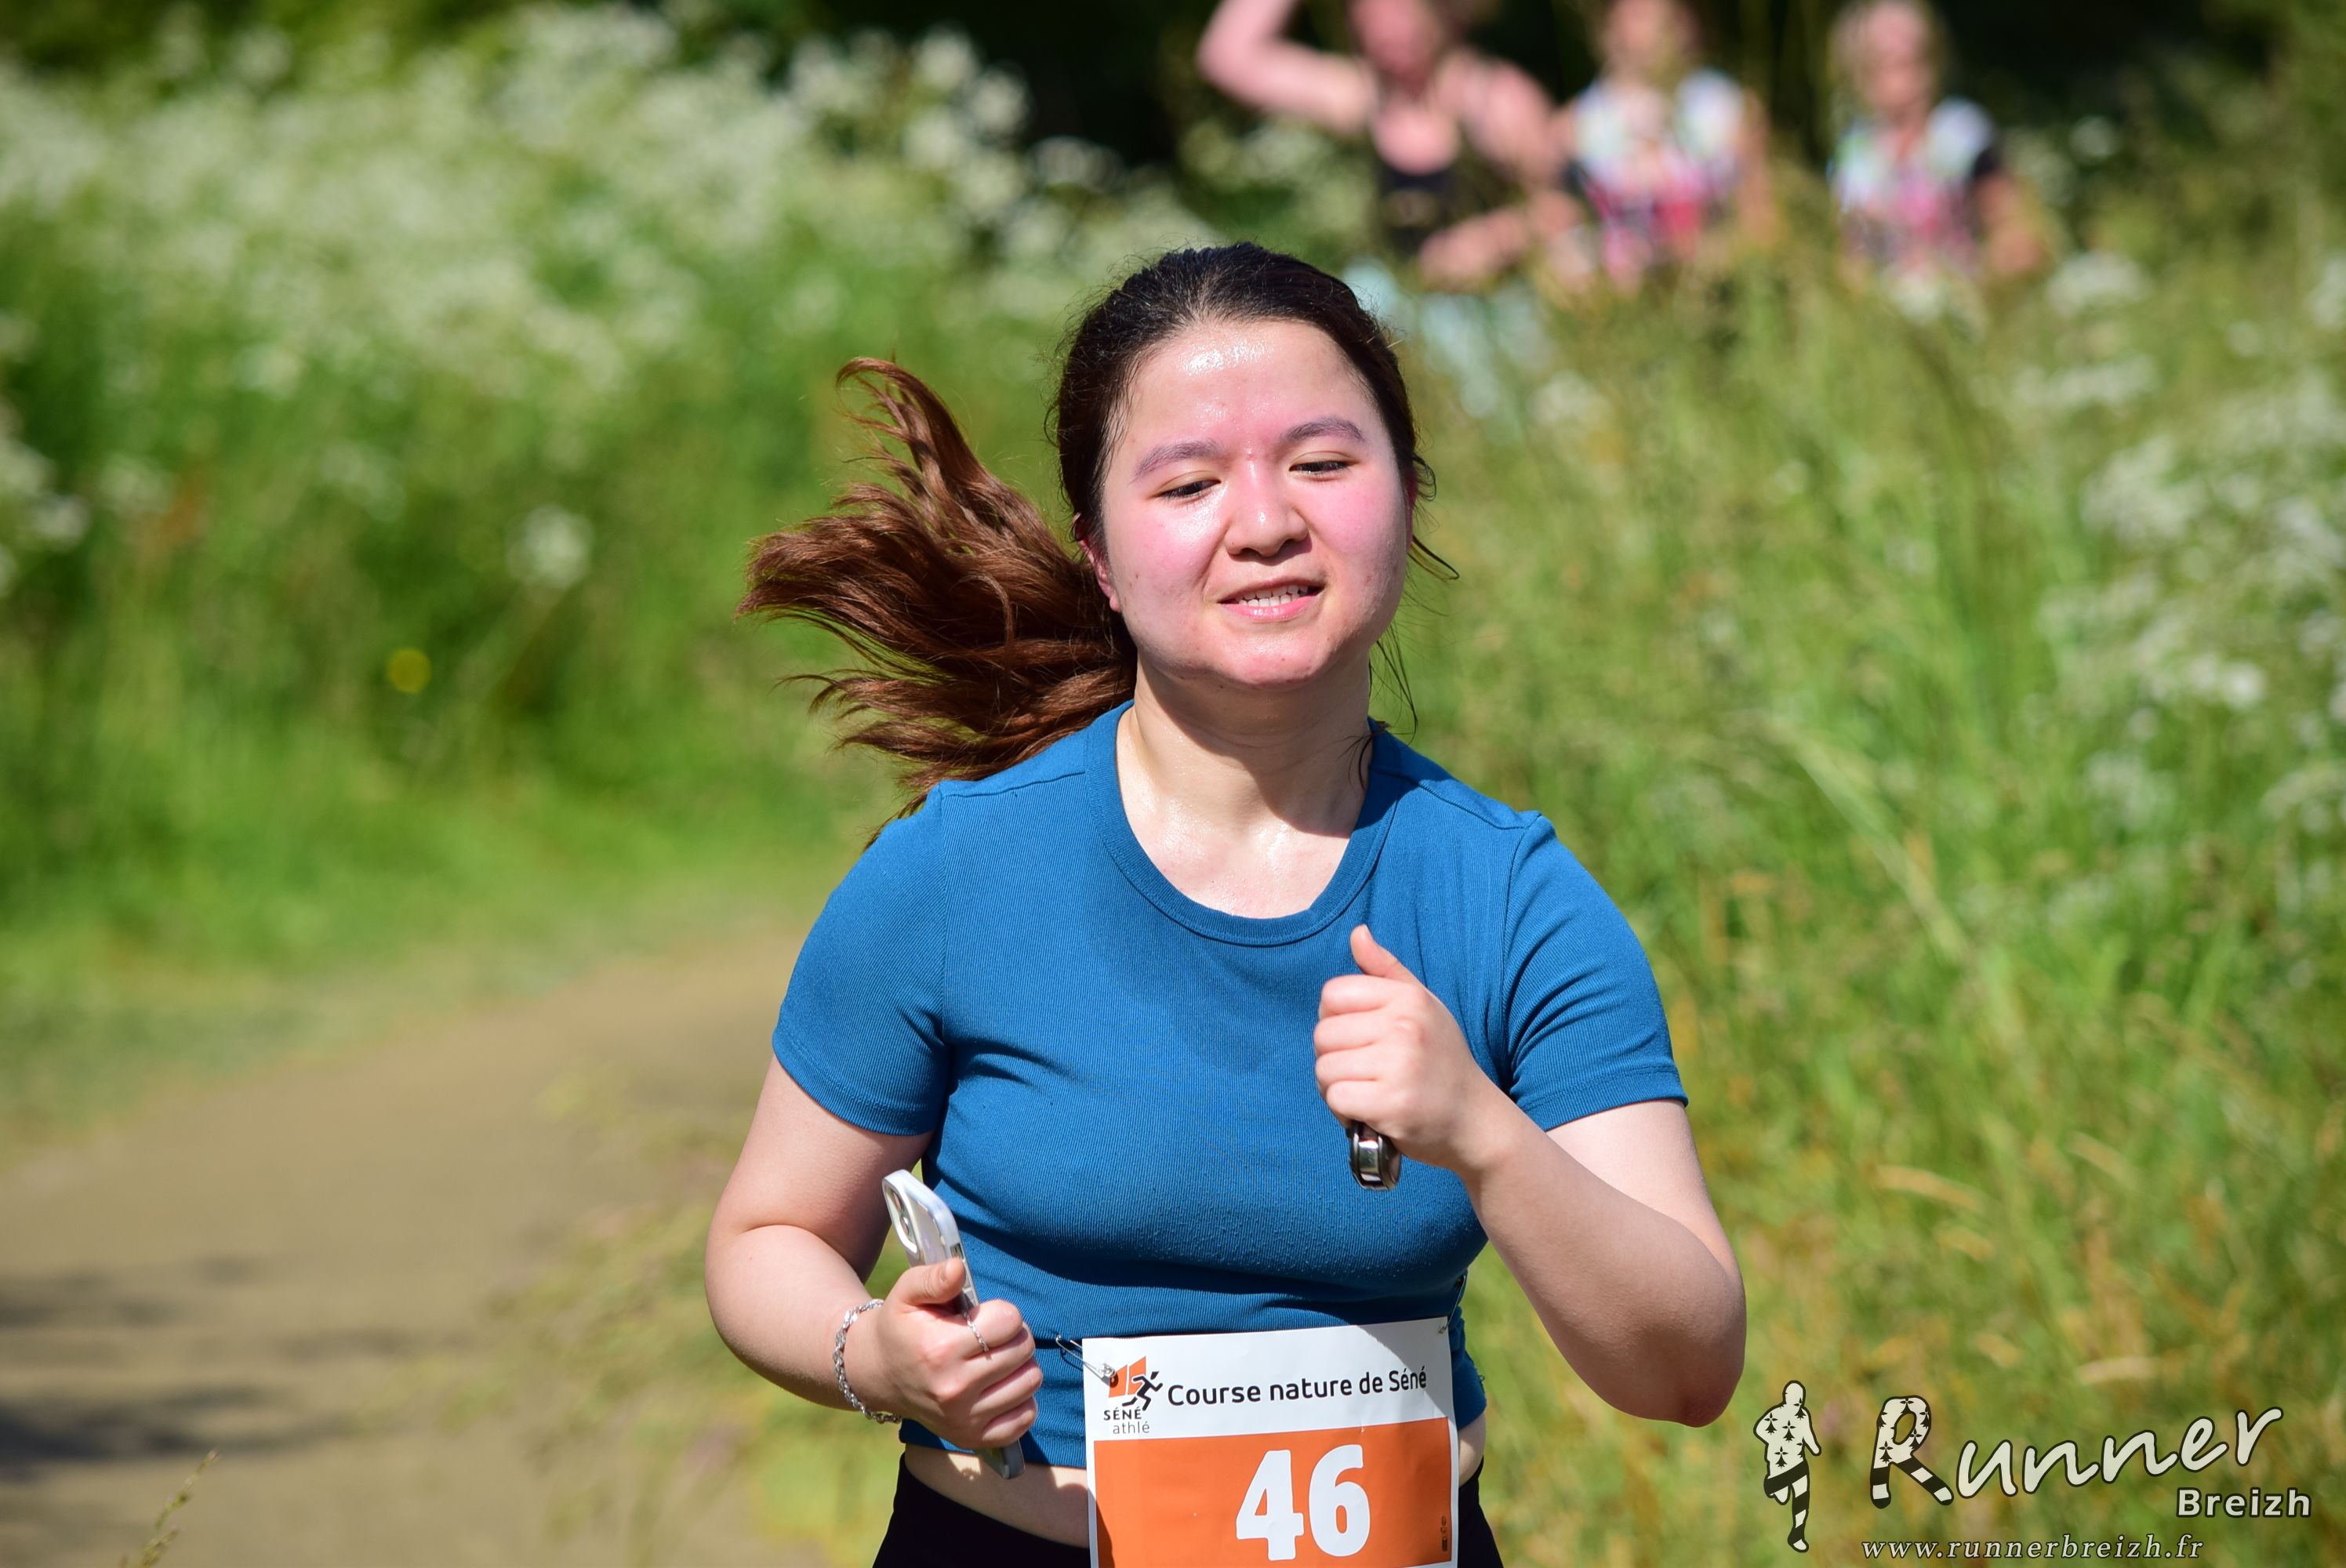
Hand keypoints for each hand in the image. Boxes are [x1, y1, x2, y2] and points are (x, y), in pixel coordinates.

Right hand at [848, 1257, 1039, 1451]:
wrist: (879, 1374)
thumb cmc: (901, 1327)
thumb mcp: (908, 1292)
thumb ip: (935, 1277)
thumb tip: (958, 1268)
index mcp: (940, 1349)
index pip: (1009, 1321)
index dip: (1001, 1312)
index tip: (982, 1316)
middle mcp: (953, 1389)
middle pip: (1023, 1349)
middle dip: (1012, 1335)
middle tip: (988, 1337)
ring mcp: (964, 1418)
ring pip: (1030, 1381)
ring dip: (1019, 1366)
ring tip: (993, 1359)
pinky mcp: (972, 1437)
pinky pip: (1025, 1417)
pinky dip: (1020, 1399)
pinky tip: (998, 1385)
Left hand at [1314, 924, 1519, 1176]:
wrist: (1475, 1121)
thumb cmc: (1442, 1061)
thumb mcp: (1423, 1007)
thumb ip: (1386, 970)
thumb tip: (1357, 933)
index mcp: (1409, 998)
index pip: (1332, 994)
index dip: (1334, 1020)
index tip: (1357, 1039)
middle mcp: (1405, 1026)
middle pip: (1323, 1035)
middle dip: (1333, 1059)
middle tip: (1362, 1073)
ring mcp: (1400, 1065)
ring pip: (1325, 1069)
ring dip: (1336, 1088)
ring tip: (1366, 1093)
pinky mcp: (1392, 1104)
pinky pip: (1337, 1099)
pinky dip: (1344, 1113)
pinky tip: (1368, 1113)